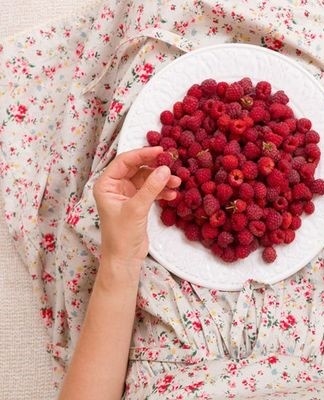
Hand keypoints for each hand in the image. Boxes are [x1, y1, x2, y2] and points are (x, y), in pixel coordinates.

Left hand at [93, 146, 180, 266]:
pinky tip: (172, 195)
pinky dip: (161, 191)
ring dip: (161, 180)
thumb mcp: (136, 209)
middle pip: (137, 168)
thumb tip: (165, 169)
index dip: (142, 154)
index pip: (124, 161)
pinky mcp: (137, 203)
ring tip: (177, 182)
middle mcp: (115, 187)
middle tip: (172, 164)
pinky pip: (151, 190)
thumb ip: (151, 188)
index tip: (160, 151)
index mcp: (106, 184)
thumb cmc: (122, 235)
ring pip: (146, 179)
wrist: (125, 259)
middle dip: (155, 167)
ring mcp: (127, 195)